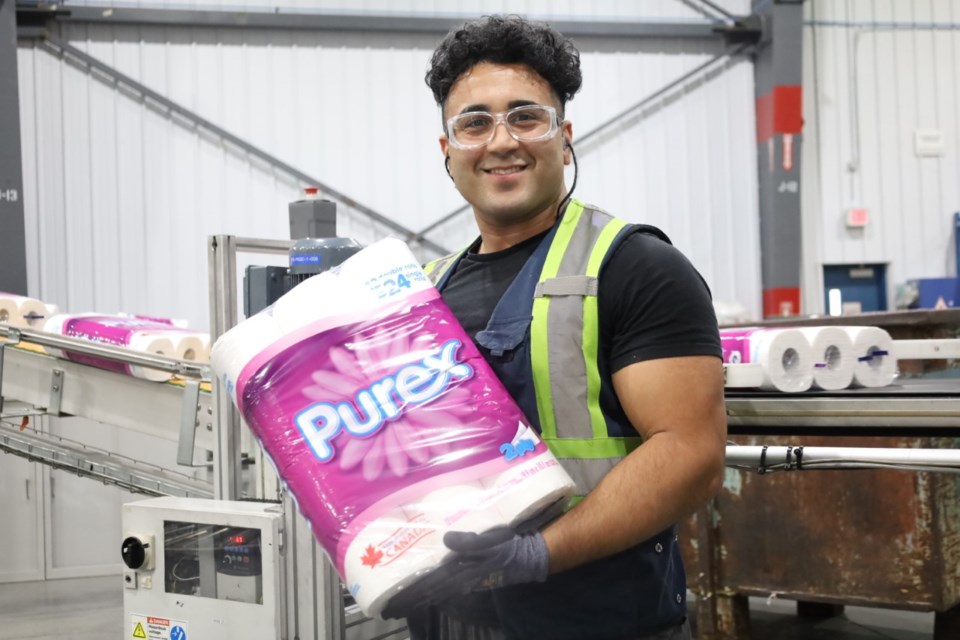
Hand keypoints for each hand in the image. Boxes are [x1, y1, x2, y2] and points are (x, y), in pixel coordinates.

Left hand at [380, 528, 548, 618]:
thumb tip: (446, 541)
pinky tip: (429, 585)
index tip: (394, 605)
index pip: (431, 587)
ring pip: (438, 588)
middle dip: (412, 599)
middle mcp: (461, 579)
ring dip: (422, 593)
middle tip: (391, 607)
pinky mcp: (472, 574)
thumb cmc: (510, 549)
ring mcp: (467, 578)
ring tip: (404, 597)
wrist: (531, 556)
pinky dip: (435, 586)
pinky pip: (448, 583)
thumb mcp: (492, 544)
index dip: (413, 595)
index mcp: (462, 573)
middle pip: (431, 591)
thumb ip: (470, 543)